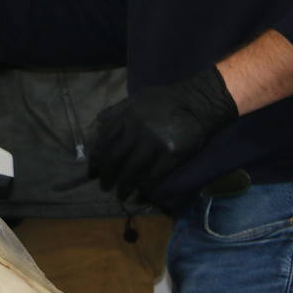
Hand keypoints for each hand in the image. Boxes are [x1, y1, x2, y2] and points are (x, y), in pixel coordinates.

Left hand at [86, 65, 237, 201]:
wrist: (198, 102)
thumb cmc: (167, 99)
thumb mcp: (138, 97)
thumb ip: (117, 109)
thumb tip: (98, 121)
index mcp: (127, 116)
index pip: (105, 141)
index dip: (97, 159)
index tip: (94, 171)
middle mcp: (136, 129)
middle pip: (115, 158)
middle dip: (107, 176)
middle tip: (105, 187)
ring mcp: (154, 143)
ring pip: (132, 171)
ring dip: (124, 186)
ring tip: (121, 195)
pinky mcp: (171, 154)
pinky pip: (153, 176)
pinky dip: (145, 188)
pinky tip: (141, 193)